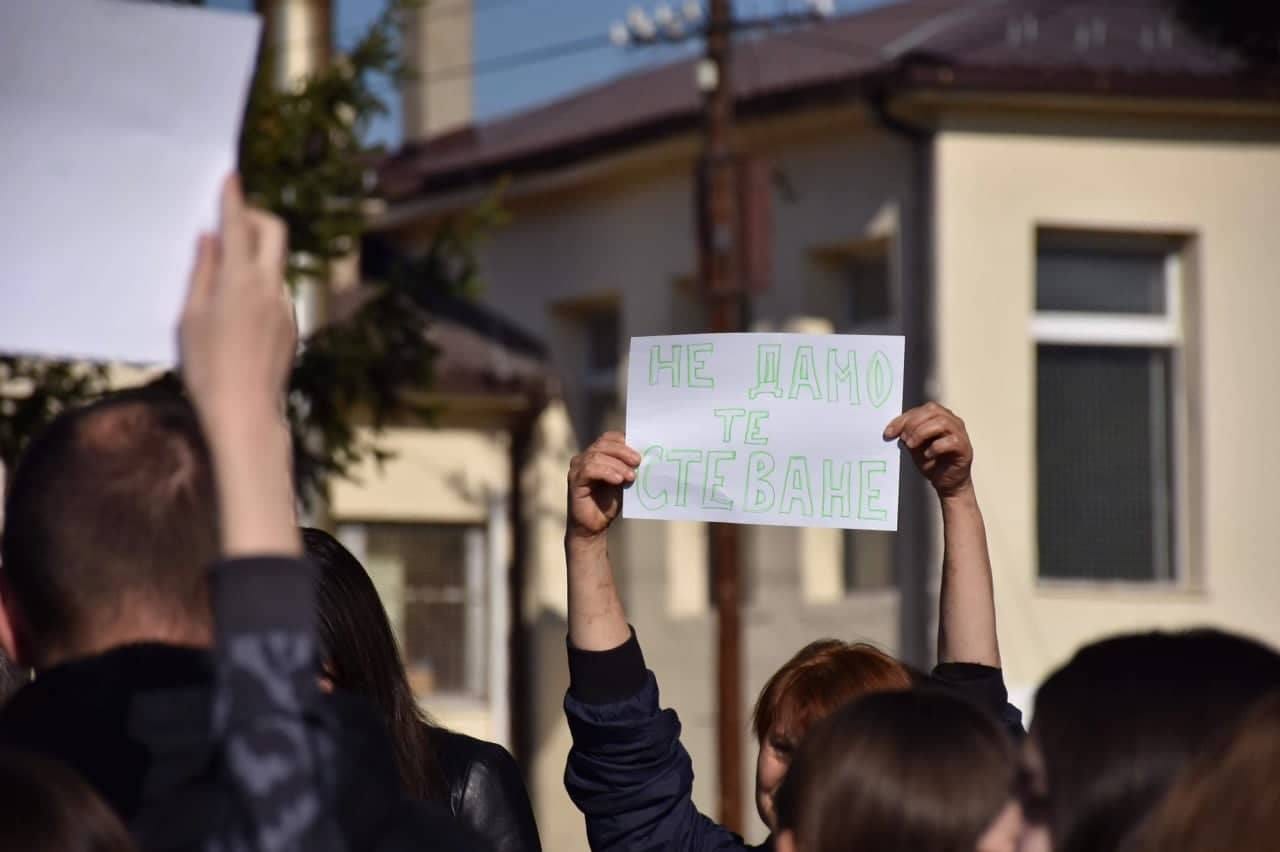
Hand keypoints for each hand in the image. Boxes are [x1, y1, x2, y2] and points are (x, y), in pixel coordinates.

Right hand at [179, 175, 295, 432]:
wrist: (247, 411)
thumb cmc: (207, 367)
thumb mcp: (191, 317)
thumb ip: (203, 272)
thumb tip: (210, 238)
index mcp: (241, 280)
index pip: (238, 225)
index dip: (234, 198)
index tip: (231, 177)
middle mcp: (271, 286)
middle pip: (274, 231)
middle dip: (256, 216)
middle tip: (233, 218)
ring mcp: (286, 305)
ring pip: (276, 262)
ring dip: (256, 253)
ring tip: (224, 269)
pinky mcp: (291, 325)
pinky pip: (276, 290)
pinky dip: (259, 283)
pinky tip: (237, 307)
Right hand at [567, 433, 639, 544]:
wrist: (594, 526)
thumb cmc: (608, 503)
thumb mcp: (622, 482)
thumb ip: (628, 468)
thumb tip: (645, 456)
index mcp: (596, 454)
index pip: (609, 438)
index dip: (624, 441)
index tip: (640, 451)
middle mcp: (584, 458)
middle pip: (603, 444)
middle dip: (623, 452)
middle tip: (638, 461)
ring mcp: (577, 468)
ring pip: (597, 456)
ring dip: (617, 464)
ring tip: (630, 476)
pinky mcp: (574, 480)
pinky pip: (589, 469)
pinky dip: (606, 472)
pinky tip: (618, 480)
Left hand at [884, 402, 973, 499]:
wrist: (946, 483)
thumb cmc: (932, 463)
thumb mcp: (914, 446)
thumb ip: (907, 435)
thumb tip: (893, 429)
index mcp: (939, 417)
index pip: (921, 409)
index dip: (903, 419)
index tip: (889, 432)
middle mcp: (952, 421)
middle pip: (932, 410)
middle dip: (913, 423)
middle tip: (903, 438)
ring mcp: (960, 433)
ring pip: (942, 422)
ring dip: (922, 432)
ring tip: (912, 445)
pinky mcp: (965, 448)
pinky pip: (951, 441)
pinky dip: (936, 447)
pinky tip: (928, 455)